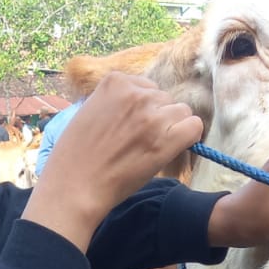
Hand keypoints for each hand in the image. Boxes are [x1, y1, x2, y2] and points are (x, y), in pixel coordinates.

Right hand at [23, 72, 202, 251]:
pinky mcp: (166, 139)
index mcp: (115, 82)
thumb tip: (141, 104)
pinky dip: (188, 137)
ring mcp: (152, 116)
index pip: (145, 86)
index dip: (140, 109)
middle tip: (136, 142)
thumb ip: (114, 102)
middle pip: (163, 99)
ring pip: (180, 112)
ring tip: (147, 149)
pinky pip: (194, 127)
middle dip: (155, 117)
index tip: (128, 127)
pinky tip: (170, 150)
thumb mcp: (88, 112)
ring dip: (170, 128)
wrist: (75, 186)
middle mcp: (136, 94)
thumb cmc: (76, 156)